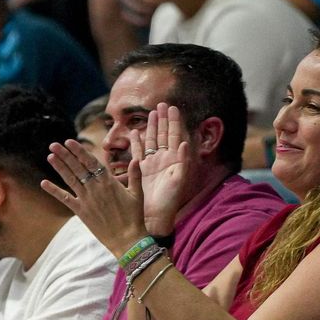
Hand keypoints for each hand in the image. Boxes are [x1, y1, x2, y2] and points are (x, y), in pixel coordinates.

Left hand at [41, 138, 146, 255]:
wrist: (127, 239)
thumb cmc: (134, 217)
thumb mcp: (137, 194)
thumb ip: (135, 176)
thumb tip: (136, 160)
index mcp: (108, 182)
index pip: (91, 162)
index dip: (79, 151)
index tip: (70, 142)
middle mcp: (95, 188)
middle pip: (77, 167)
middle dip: (65, 155)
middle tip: (54, 145)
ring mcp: (86, 199)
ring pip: (70, 179)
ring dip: (59, 167)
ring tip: (50, 156)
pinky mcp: (81, 211)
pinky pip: (65, 199)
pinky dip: (54, 191)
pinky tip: (44, 183)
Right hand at [135, 104, 196, 236]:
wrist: (156, 215)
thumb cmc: (170, 200)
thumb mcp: (179, 180)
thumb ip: (183, 161)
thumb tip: (185, 142)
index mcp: (175, 159)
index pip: (175, 135)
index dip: (174, 121)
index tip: (173, 107)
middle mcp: (164, 159)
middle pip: (164, 134)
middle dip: (163, 119)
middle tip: (161, 104)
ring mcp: (153, 163)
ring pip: (152, 140)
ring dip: (152, 126)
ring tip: (151, 113)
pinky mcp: (142, 169)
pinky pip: (139, 152)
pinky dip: (137, 142)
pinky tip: (134, 132)